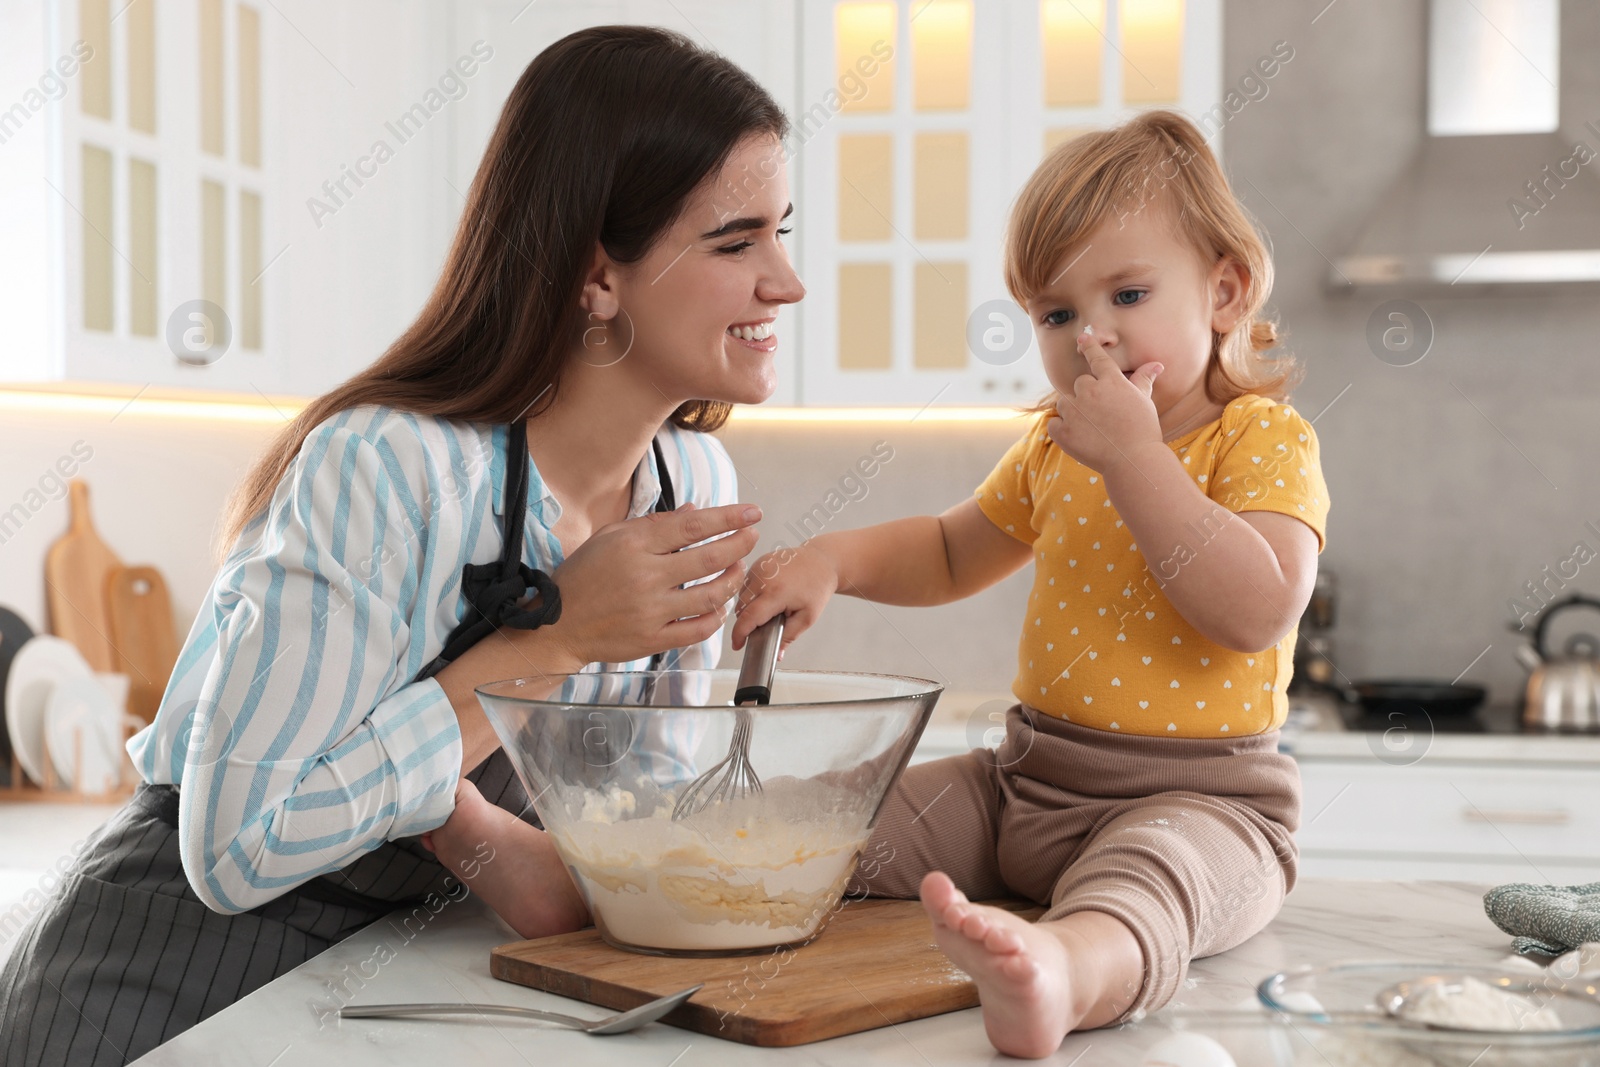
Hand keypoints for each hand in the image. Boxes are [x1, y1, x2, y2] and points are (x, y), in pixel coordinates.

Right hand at [543, 501, 760, 664]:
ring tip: (739, 569)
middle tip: (753, 536)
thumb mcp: (610, 537)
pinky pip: (698, 629)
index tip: (750, 513)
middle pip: (708, 559)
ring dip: (733, 580)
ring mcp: (651, 611)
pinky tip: (722, 605)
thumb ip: (654, 524)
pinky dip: (717, 616)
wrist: (558, 624)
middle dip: (739, 545)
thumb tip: (694, 510)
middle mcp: (645, 577)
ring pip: (710, 596)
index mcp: (634, 545)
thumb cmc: (584, 576)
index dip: (727, 518)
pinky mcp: (653, 639)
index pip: (692, 527)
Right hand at [731, 541, 839, 654]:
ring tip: (770, 608)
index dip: (739, 634)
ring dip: (748, 607)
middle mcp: (763, 577)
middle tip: (766, 625)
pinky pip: (746, 585)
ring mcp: (759, 568)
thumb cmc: (817, 587)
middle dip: (748, 622)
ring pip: (741, 597)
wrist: (821, 561)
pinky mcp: (757, 562)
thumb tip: (777, 655)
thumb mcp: (807, 617)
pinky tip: (768, 595)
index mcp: (776, 592)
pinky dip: (751, 594)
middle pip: (742, 608)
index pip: (748, 617)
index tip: (737, 645)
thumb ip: (789, 637)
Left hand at [1046, 325, 1163, 473]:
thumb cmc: (1142, 430)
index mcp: (1111, 381)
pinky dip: (1062, 430)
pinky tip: (1079, 438)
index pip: (1097, 358)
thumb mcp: (1144, 402)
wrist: (1133, 460)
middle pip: (1080, 383)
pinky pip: (1054, 424)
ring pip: (1064, 403)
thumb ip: (1143, 380)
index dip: (1089, 347)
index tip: (1082, 338)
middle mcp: (1090, 392)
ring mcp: (1075, 412)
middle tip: (1101, 413)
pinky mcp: (1063, 432)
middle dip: (1087, 395)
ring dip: (1072, 411)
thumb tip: (1156, 365)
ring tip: (1091, 427)